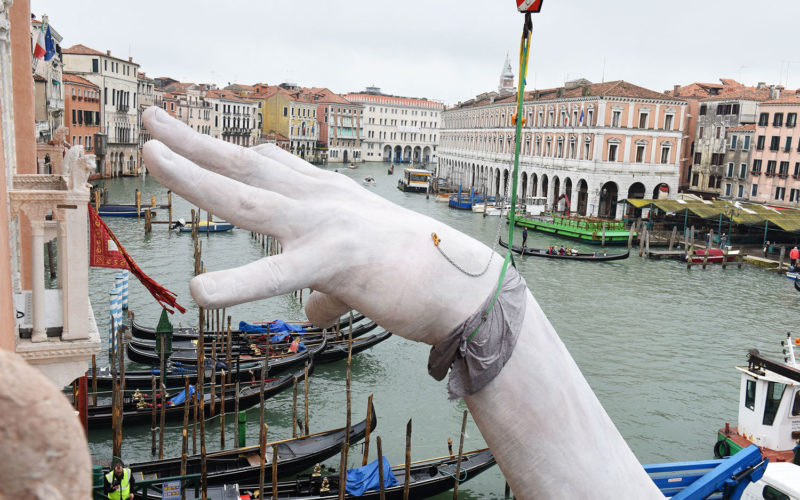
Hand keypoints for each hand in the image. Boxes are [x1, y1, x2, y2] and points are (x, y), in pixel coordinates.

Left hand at [142, 107, 502, 342]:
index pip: (268, 166)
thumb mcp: (357, 274)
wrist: (461, 286)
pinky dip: (239, 284)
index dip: (226, 153)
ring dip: (195, 174)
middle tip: (149, 118)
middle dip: (193, 143)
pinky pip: (280, 275)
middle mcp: (320, 199)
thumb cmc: (412, 275)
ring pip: (247, 197)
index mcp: (325, 197)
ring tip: (151, 152)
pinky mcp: (336, 259)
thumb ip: (326, 288)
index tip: (193, 139)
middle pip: (245, 165)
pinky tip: (202, 296)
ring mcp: (325, 223)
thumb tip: (313, 312)